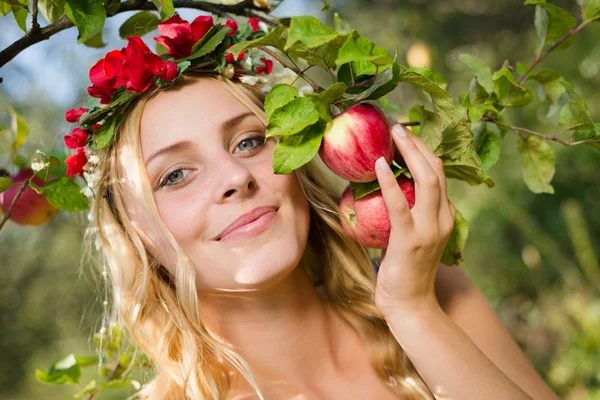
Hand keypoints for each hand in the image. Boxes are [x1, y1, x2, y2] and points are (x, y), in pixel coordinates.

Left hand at [373, 123, 455, 315]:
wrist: (410, 306)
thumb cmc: (406, 271)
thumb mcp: (414, 238)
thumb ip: (409, 216)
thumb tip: (387, 192)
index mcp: (445, 216)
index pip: (438, 175)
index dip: (423, 151)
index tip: (405, 134)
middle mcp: (444, 218)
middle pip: (437, 170)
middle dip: (419, 144)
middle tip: (398, 125)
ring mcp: (430, 229)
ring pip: (427, 180)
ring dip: (411, 153)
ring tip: (394, 133)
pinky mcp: (410, 240)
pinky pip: (400, 204)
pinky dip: (390, 182)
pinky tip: (379, 165)